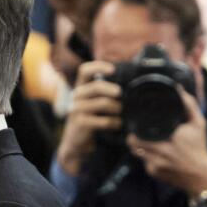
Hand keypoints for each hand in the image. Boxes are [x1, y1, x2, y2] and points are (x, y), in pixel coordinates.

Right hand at [57, 60, 121, 175]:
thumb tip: (131, 82)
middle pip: (95, 86)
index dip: (98, 66)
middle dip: (110, 89)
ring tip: (120, 112)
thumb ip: (105, 91)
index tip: (113, 70)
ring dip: (116, 108)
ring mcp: (77, 109)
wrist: (76, 140)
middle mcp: (76, 96)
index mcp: (81, 87)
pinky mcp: (80, 123)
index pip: (84, 70)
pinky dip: (113, 122)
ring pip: (102, 103)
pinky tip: (117, 124)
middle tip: (120, 93)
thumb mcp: (95, 101)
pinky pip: (102, 120)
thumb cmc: (91, 117)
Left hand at [127, 88, 206, 197]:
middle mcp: (162, 152)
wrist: (201, 176)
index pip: (140, 132)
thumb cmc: (199, 147)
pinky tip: (156, 154)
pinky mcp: (153, 173)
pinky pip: (143, 161)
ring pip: (136, 151)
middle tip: (136, 131)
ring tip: (144, 140)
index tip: (136, 122)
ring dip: (138, 146)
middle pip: (133, 142)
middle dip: (133, 136)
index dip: (135, 127)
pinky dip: (146, 157)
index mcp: (171, 138)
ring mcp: (155, 164)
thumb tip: (178, 89)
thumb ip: (189, 105)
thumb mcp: (198, 124)